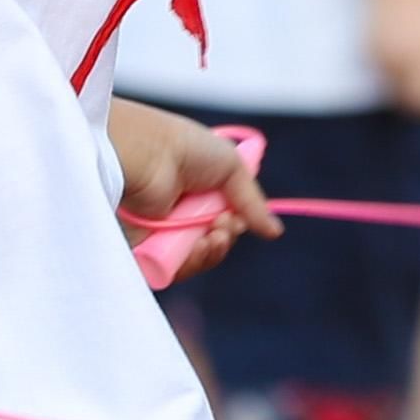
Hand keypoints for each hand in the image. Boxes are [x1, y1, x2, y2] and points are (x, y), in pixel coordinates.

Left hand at [112, 101, 274, 270]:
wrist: (148, 153)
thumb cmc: (185, 149)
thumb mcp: (231, 167)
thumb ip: (253, 203)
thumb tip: (275, 232)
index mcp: (197, 192)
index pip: (223, 220)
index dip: (235, 224)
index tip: (237, 216)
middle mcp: (180, 213)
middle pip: (213, 243)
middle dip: (226, 238)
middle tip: (223, 224)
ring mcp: (162, 233)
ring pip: (197, 259)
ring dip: (214, 251)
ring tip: (213, 235)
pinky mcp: (145, 249)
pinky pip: (174, 270)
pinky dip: (192, 263)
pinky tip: (199, 246)